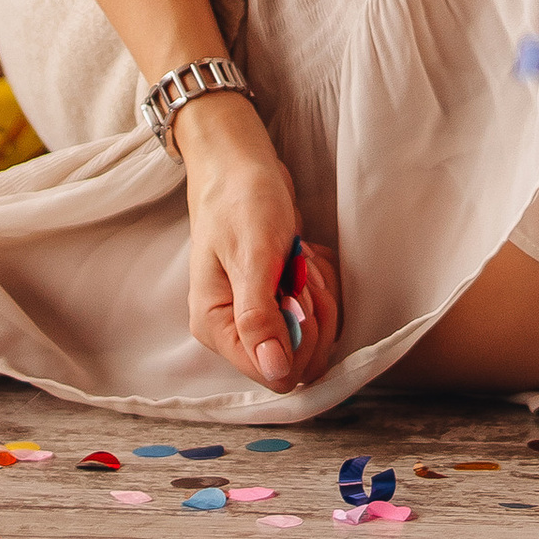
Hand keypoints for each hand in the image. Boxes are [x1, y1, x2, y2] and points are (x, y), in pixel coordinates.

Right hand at [176, 95, 342, 390]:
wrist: (241, 165)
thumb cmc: (241, 201)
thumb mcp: (252, 256)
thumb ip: (259, 318)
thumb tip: (275, 373)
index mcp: (216, 327)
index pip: (272, 373)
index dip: (300, 340)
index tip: (297, 293)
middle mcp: (236, 330)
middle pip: (299, 360)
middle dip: (314, 314)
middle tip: (300, 269)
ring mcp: (259, 316)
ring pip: (315, 337)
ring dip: (320, 295)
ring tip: (299, 257)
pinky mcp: (279, 300)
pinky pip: (319, 311)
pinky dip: (322, 283)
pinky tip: (304, 256)